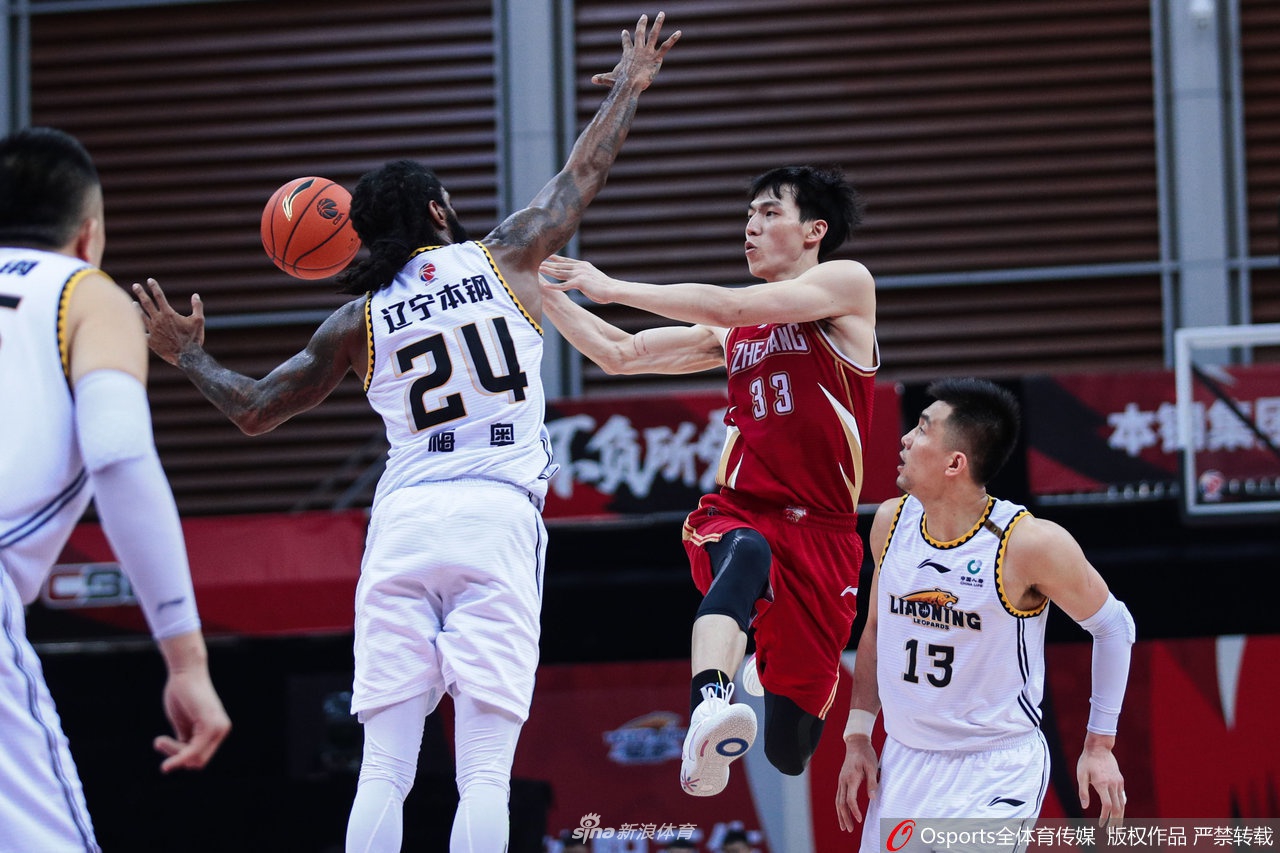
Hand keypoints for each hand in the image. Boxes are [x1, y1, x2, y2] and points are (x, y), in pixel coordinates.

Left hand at [132, 277, 204, 366]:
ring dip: (136, 308)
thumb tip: (195, 295)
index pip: (159, 296)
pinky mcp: (150, 341)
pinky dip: (137, 329)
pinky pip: (141, 333)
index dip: (154, 287)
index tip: (150, 280)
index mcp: (168, 313)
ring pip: (141, 316)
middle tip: (135, 286)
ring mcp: (152, 330)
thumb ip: (197, 307)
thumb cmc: (193, 338)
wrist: (187, 357)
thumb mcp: (199, 321)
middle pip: (146, 303)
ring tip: (133, 303)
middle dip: (140, 293)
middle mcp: (158, 320)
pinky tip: (134, 326)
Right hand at [154, 634, 230, 772]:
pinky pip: (195, 751)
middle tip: (159, 741)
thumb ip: (186, 740)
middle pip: (198, 761)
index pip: (199, 757)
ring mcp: (218, 728)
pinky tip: (166, 764)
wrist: (184, 671)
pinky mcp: (210, 724)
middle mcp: (222, 730)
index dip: (180, 757)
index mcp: (217, 729)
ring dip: (174, 755)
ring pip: (194, 759)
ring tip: (158, 741)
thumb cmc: (181, 694)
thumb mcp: (183, 723)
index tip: (162, 742)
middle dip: (177, 757)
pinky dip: (179, 759)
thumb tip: (183, 762)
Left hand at [539, 254, 616, 303]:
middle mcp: (580, 267)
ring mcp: (579, 274)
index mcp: (583, 265)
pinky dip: (553, 286)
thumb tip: (582, 279)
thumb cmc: (605, 287)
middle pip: (560, 266)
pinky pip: (563, 285)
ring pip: (559, 273)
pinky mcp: (579, 283)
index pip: (566, 261)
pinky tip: (546, 286)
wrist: (613, 289)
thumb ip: (585, 276)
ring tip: (537, 269)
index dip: (556, 258)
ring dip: (548, 271)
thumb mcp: (593, 277)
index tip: (547, 256)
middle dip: (548, 264)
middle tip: (537, 261)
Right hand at [593, 12, 680, 91]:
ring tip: (662, 14)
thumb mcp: (610, 78)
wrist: (629, 84)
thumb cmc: (619, 83)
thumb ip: (602, 78)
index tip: (624, 31)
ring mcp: (647, 52)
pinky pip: (666, 46)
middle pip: (639, 33)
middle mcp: (638, 50)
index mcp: (627, 54)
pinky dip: (673, 39)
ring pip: (653, 34)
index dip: (625, 37)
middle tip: (644, 16)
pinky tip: (679, 32)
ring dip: (658, 23)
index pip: (626, 43)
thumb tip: (592, 80)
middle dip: (641, 24)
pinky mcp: (656, 58)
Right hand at [835, 736, 878, 832]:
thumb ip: (872, 782)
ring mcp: (841, 781)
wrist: (856, 743)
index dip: (854, 811)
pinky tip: (842, 813)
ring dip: (840, 814)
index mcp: (851, 778)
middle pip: (841, 803)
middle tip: (849, 830)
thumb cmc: (866, 754)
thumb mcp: (872, 766)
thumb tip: (872, 798)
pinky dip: (840, 807)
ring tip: (844, 827)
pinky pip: (839, 796)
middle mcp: (843, 781)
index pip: (850, 799)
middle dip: (845, 817)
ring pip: (838, 801)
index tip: (860, 820)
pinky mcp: (842, 780)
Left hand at [1077, 733, 1124, 826]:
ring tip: (1118, 828)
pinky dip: (1122, 807)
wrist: (1099, 747)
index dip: (1105, 817)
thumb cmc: (1087, 761)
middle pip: (1117, 808)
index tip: (1101, 825)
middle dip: (1116, 823)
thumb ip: (1083, 791)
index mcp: (1102, 784)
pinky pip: (1122, 797)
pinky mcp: (1120, 780)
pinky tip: (1119, 814)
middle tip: (1114, 834)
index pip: (1107, 805)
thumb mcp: (1081, 775)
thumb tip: (1084, 807)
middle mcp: (1113, 784)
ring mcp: (1118, 783)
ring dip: (1121, 817)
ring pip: (1122, 804)